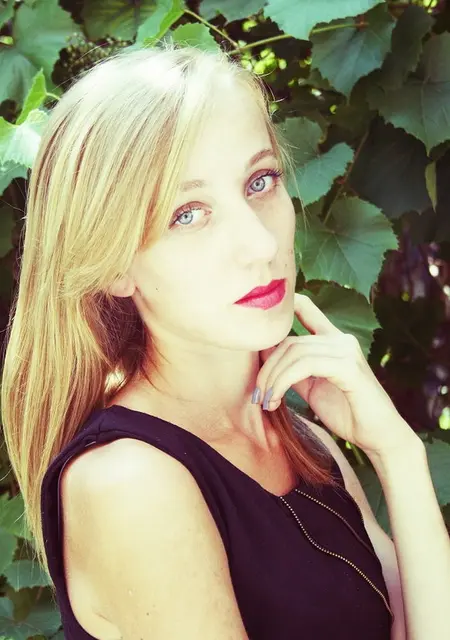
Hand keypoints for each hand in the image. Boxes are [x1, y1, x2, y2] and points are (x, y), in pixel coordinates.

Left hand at [254, 293, 416, 458]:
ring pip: (294, 353)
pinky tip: (276, 400)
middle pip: (289, 341)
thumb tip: (264, 354)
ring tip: (267, 401)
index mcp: (334, 341)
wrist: (378, 437)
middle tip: (258, 396)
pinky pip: (305, 366)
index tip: (261, 320)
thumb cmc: (347, 413)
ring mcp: (346, 351)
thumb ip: (292, 370)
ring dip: (273, 379)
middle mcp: (341, 340)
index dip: (284, 306)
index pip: (307, 309)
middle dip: (267, 368)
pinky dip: (284, 382)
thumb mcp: (312, 387)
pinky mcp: (348, 367)